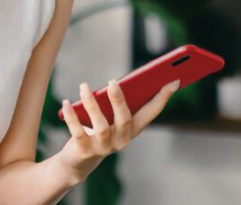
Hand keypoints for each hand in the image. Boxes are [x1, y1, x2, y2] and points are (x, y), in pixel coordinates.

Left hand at [55, 79, 179, 180]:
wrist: (78, 161)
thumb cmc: (98, 131)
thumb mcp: (110, 117)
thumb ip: (116, 102)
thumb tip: (117, 82)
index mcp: (132, 130)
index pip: (151, 112)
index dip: (163, 97)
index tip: (174, 80)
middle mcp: (121, 140)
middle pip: (124, 119)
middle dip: (119, 100)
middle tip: (112, 81)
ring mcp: (104, 147)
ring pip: (101, 125)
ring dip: (92, 104)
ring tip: (83, 86)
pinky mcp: (85, 150)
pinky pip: (78, 132)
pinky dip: (71, 117)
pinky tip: (66, 103)